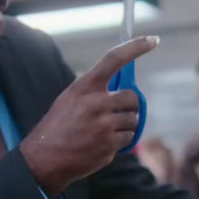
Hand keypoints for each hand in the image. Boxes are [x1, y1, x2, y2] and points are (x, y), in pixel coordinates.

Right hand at [21, 37, 160, 195]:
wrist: (45, 158)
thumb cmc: (59, 126)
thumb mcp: (71, 99)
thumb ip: (95, 91)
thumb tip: (124, 89)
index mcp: (85, 86)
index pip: (114, 59)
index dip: (136, 48)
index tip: (153, 40)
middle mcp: (96, 103)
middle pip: (132, 97)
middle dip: (129, 106)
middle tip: (116, 113)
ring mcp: (104, 125)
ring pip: (133, 120)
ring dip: (125, 125)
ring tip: (103, 131)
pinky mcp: (109, 145)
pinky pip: (129, 138)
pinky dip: (121, 141)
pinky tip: (102, 143)